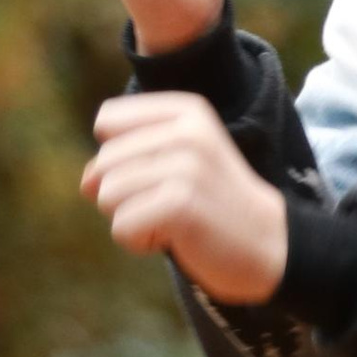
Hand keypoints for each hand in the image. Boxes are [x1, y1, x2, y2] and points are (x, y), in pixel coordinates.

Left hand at [82, 93, 289, 304]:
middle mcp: (186, 132)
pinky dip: (139, 241)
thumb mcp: (181, 160)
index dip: (117, 156)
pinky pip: (121, 226)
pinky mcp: (181, 204)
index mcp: (186, 111)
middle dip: (122, 196)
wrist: (270, 245)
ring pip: (107, 196)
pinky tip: (173, 238)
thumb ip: (130, 157)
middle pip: (102, 163)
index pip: (107, 121)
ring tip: (170, 222)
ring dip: (130, 220)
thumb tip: (86, 183)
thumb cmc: (216, 205)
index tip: (156, 174)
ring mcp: (185, 167)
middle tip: (167, 207)